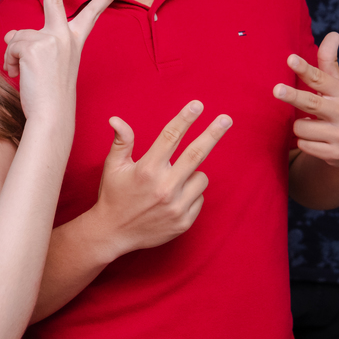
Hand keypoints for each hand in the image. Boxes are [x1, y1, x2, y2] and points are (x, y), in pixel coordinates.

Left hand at [1, 0, 121, 124]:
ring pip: (19, 36)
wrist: (52, 116)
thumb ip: (32, 44)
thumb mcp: (45, 64)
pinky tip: (20, 75)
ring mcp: (51, 38)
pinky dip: (10, 62)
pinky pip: (11, 46)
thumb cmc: (50, 96)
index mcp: (75, 40)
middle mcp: (66, 35)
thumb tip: (12, 35)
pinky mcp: (35, 45)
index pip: (91, 13)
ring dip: (15, 56)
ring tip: (26, 75)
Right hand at [91, 101, 229, 256]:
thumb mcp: (113, 167)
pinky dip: (191, 194)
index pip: (170, 137)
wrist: (113, 233)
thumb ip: (121, 142)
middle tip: (226, 119)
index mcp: (147, 170)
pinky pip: (200, 198)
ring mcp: (176, 206)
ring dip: (193, 173)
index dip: (185, 119)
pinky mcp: (184, 222)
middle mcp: (164, 187)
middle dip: (213, 133)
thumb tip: (116, 119)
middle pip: (196, 154)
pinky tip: (173, 199)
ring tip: (173, 181)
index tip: (198, 105)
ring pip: (202, 177)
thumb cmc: (113, 194)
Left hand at [273, 32, 338, 167]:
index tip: (291, 60)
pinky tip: (315, 139)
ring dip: (299, 125)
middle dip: (293, 96)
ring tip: (311, 124)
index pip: (321, 79)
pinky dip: (304, 141)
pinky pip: (304, 145)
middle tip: (277, 89)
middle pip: (311, 103)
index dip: (305, 69)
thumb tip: (333, 33)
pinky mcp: (335, 154)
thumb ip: (329, 62)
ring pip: (300, 127)